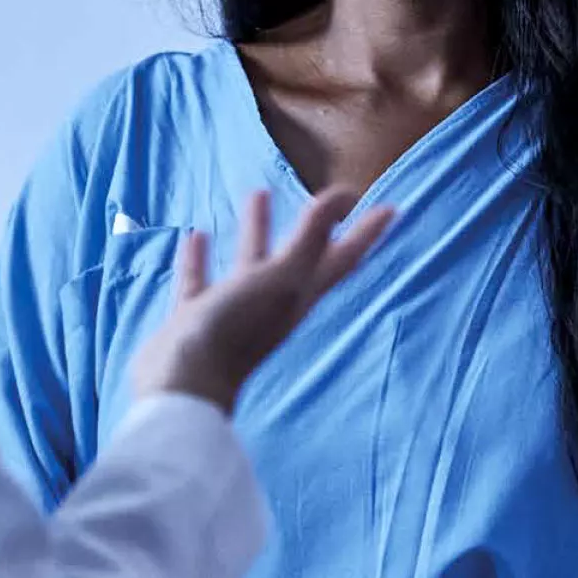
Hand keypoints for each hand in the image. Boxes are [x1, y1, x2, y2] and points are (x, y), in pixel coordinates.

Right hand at [127, 188, 395, 412]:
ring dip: (256, 230)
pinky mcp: (197, 316)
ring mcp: (234, 311)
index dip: (365, 233)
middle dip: (314, 227)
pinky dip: (201, 258)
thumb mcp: (282, 278)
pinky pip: (202, 280)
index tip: (390, 208)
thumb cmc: (239, 330)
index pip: (342, 258)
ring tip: (257, 194)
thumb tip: (343, 195)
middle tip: (328, 196)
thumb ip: (310, 237)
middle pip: (301, 257)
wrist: (186, 382)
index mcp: (299, 296)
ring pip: (251, 262)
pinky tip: (197, 236)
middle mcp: (272, 302)